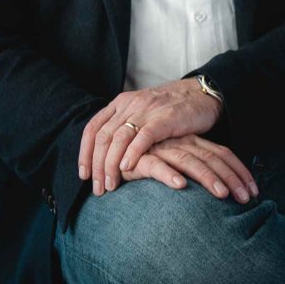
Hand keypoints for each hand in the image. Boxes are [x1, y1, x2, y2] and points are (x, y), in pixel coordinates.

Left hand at [79, 77, 221, 194]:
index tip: (84, 175)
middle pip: (103, 136)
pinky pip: (143, 136)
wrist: (200, 95)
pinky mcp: (165, 118)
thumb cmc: (170, 111)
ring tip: (111, 184)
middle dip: (97, 165)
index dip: (85, 153)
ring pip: (119, 138)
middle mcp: (130, 105)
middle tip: (98, 187)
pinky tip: (127, 168)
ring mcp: (146, 110)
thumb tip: (104, 156)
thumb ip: (124, 128)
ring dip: (111, 164)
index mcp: (120, 103)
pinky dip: (132, 153)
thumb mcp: (141, 114)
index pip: (93, 128)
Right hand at [119, 134, 259, 203]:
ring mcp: (161, 149)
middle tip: (245, 199)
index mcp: (192, 143)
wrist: (116, 151)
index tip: (254, 192)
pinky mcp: (140, 158)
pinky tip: (180, 186)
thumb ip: (197, 172)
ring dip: (207, 178)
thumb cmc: (151, 161)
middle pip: (211, 159)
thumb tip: (226, 192)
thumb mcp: (179, 164)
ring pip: (189, 162)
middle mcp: (180, 143)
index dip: (240, 172)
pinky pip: (155, 165)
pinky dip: (168, 174)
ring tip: (222, 195)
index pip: (222, 154)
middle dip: (231, 179)